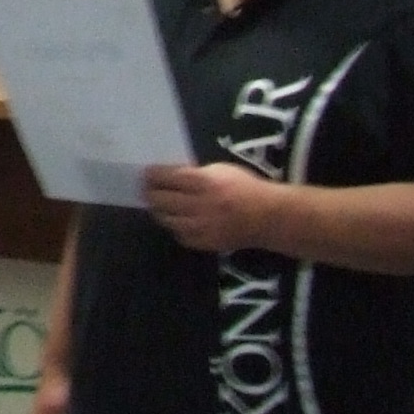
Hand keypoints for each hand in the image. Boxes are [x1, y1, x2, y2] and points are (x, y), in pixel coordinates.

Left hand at [142, 160, 294, 256]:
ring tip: (158, 206)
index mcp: (203, 182)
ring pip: (166, 219)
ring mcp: (200, 226)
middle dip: (150, 193)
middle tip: (146, 190)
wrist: (267, 216)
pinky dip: (175, 227)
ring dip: (160, 211)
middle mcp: (198, 204)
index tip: (146, 174)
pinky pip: (180, 235)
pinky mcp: (204, 242)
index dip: (152, 175)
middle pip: (161, 200)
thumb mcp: (221, 170)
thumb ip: (196, 173)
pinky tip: (177, 221)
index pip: (166, 178)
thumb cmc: (245, 187)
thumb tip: (172, 175)